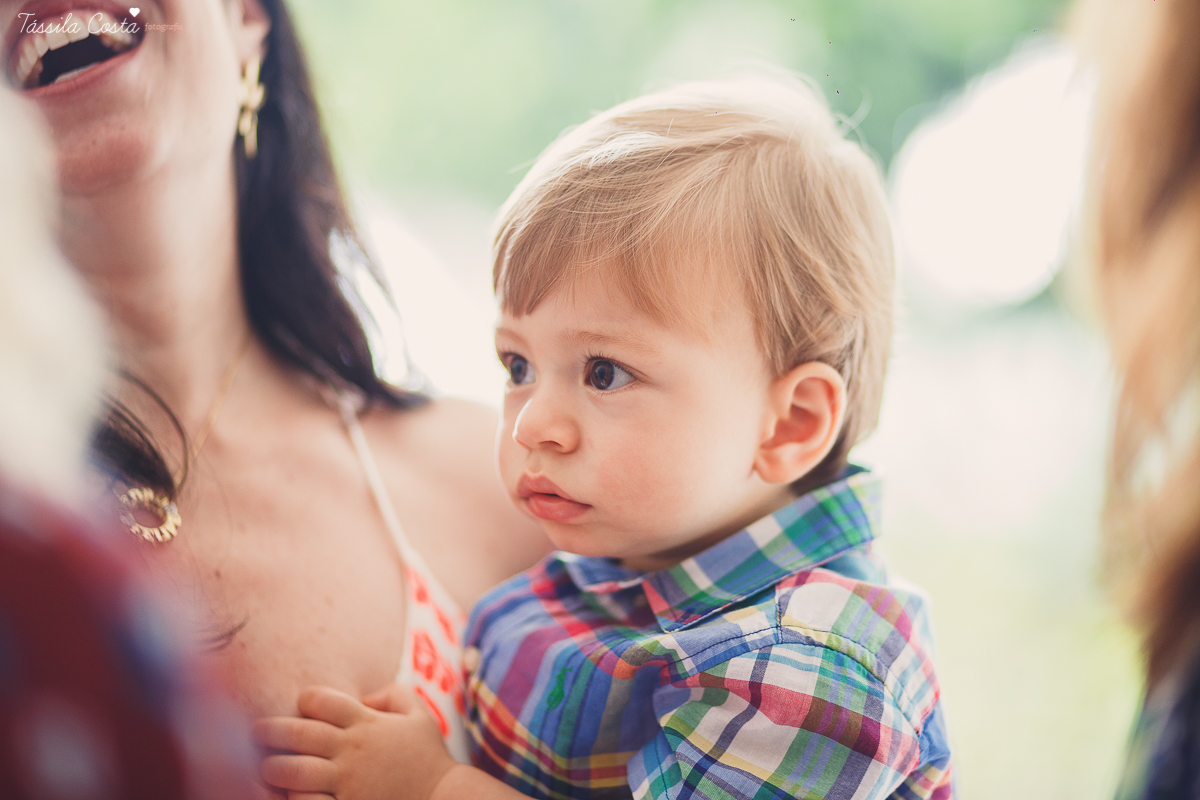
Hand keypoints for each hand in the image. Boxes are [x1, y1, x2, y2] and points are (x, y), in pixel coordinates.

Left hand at [253, 685, 456, 799]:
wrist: (445, 799)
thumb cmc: (429, 757)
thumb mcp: (419, 715)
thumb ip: (392, 694)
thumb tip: (363, 695)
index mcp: (367, 723)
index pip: (322, 701)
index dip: (306, 700)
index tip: (302, 706)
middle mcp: (353, 750)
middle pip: (298, 733)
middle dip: (271, 730)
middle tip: (254, 732)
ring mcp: (348, 783)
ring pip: (295, 771)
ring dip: (274, 768)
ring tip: (266, 767)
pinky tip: (288, 796)